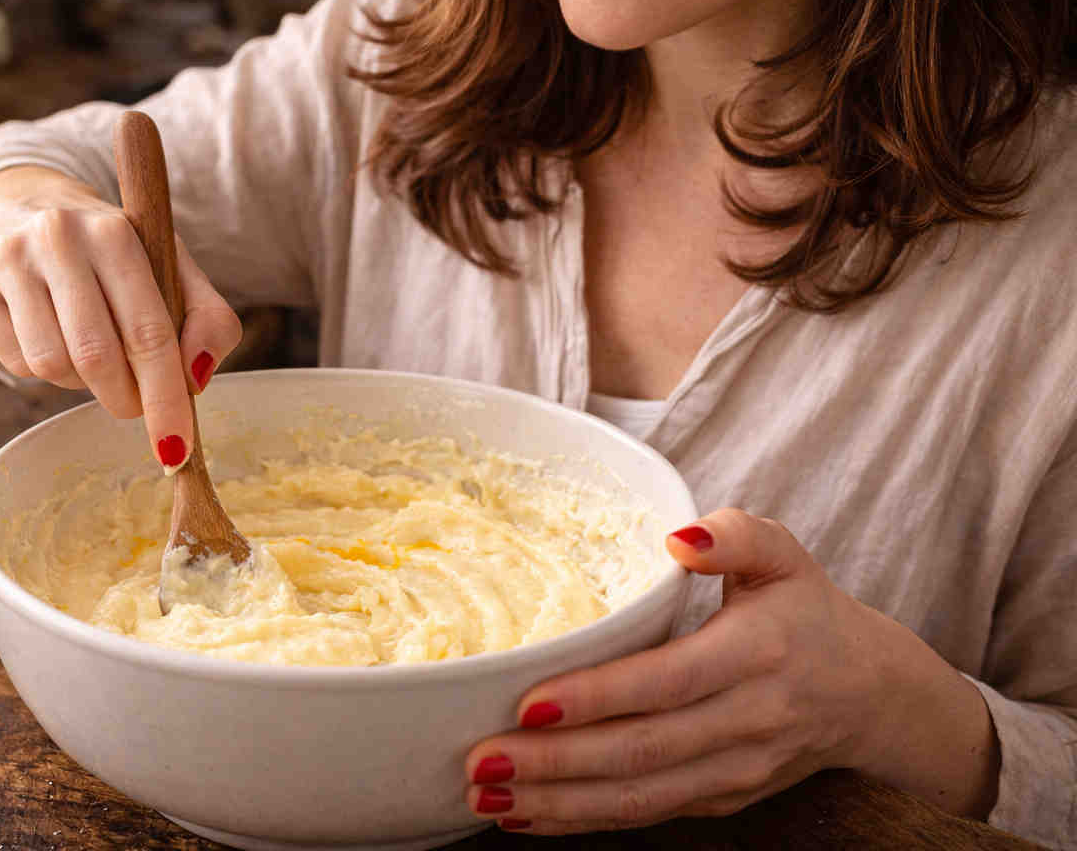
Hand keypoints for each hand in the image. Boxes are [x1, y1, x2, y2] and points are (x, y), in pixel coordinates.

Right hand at [0, 165, 241, 468]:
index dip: (164, 396)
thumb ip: (208, 321)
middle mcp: (56, 237)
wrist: (31, 208)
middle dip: (125, 399)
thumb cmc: (115, 253)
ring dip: (81, 383)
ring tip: (91, 353)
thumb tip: (197, 377)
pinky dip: (47, 371)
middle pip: (96, 356)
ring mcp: (7, 258)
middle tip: (135, 406)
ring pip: (52, 364)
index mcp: (116, 232)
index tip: (177, 447)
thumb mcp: (171, 270)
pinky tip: (54, 337)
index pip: (148, 331)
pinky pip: (17, 363)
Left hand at [462, 508, 997, 834]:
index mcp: (756, 653)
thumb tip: (677, 537)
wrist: (872, 693)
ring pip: (640, 796)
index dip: (599, 698)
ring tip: (487, 795)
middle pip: (641, 751)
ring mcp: (735, 770)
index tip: (530, 704)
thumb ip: (736, 533)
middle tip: (482, 759)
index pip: (667, 682)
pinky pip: (647, 813)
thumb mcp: (784, 554)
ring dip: (559, 802)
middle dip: (557, 763)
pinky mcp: (721, 798)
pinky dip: (584, 820)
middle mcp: (747, 720)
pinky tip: (526, 814)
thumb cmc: (807, 610)